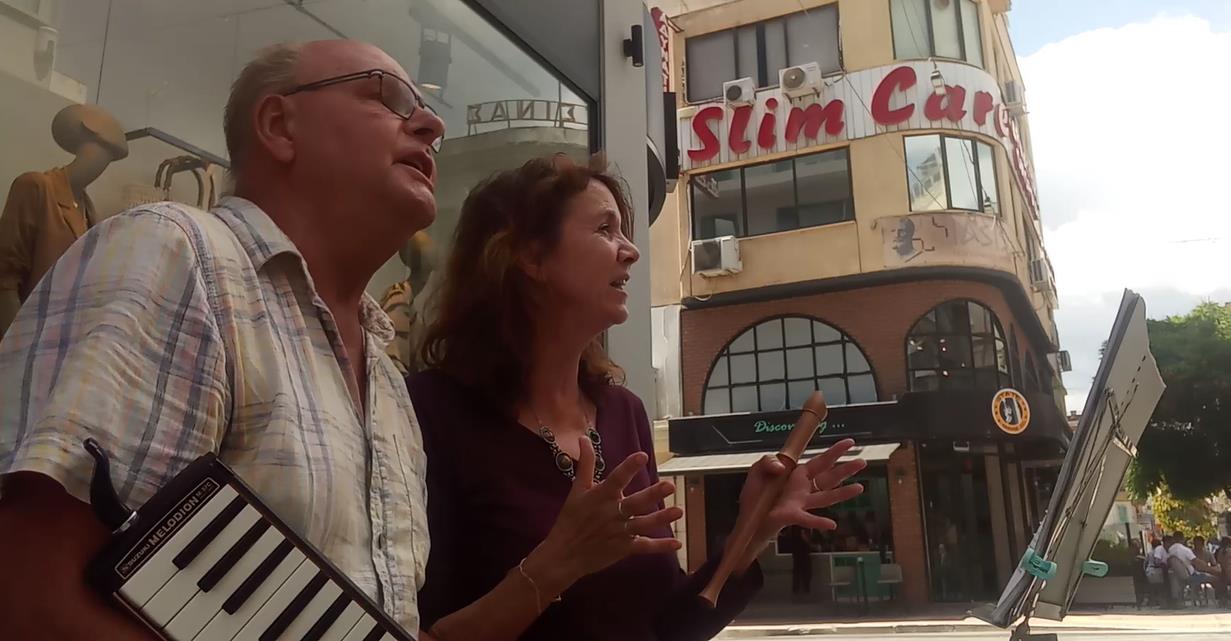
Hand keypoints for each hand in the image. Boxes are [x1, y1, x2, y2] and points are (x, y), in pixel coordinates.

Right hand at [524, 437, 682, 595]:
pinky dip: (660, 546)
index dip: (628, 467)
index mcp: (601, 496)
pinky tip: (676, 544)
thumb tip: (584, 438)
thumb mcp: (577, 490)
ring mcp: (619, 532)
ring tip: (678, 511)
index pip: (616, 479)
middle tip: (670, 486)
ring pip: (643, 524)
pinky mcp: (623, 548)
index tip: (642, 456)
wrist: (563, 554)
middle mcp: (611, 513)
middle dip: (652, 494)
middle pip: (635, 502)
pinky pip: (644, 546)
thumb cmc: (571, 519)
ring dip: (661, 518)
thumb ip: (586, 464)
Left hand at [731, 438, 866, 561]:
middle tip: (862, 462)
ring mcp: (800, 502)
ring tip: (860, 488)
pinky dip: (819, 522)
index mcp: (798, 474)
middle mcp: (804, 488)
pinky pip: (808, 519)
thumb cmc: (756, 494)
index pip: (820, 461)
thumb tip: (782, 466)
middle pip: (829, 477)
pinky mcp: (792, 515)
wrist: (747, 517)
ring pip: (826, 497)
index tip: (851, 442)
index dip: (835, 452)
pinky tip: (832, 524)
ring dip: (843, 493)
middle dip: (846, 469)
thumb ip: (768, 461)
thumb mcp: (758, 470)